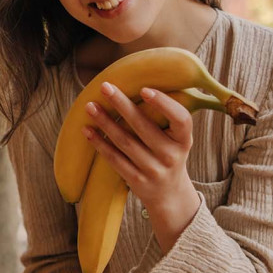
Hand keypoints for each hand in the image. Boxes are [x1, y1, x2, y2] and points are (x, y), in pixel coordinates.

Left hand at [83, 84, 201, 250]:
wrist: (169, 194)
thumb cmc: (169, 153)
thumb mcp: (178, 138)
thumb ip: (167, 116)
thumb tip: (142, 78)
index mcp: (184, 140)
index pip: (180, 119)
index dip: (163, 104)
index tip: (144, 89)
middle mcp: (171, 156)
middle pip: (144, 127)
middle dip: (122, 105)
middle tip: (105, 87)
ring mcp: (154, 170)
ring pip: (125, 142)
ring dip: (105, 122)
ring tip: (90, 106)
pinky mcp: (137, 181)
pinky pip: (115, 160)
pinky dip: (100, 144)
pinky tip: (87, 130)